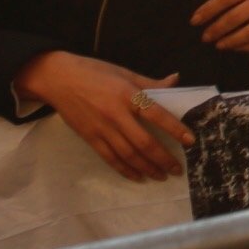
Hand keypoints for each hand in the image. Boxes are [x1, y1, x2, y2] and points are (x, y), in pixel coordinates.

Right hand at [14, 53, 194, 183]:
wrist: (57, 79)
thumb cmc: (94, 72)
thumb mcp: (124, 72)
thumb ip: (151, 82)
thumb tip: (176, 80)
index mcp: (128, 94)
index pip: (157, 114)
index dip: (175, 129)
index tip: (190, 141)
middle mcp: (116, 114)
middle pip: (143, 142)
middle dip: (163, 158)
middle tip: (177, 169)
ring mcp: (101, 128)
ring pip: (128, 154)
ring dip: (147, 168)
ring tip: (161, 176)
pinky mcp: (89, 138)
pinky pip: (110, 158)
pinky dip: (125, 169)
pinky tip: (137, 176)